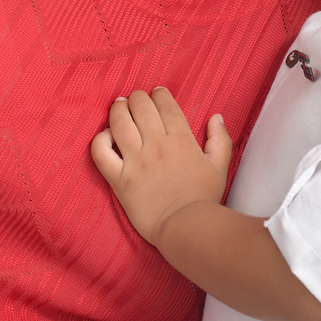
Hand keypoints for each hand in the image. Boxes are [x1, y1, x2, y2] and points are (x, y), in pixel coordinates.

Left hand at [91, 88, 232, 245]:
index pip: (165, 105)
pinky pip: (101, 153)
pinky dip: (100, 139)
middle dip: (137, 97)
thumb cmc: (204, 198)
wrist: (186, 227)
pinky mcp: (119, 179)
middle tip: (135, 99)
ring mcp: (135, 161)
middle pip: (140, 107)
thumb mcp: (220, 167)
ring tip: (118, 106)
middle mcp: (156, 145)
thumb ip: (220, 139)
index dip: (159, 94)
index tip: (156, 93)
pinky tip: (106, 136)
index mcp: (181, 139)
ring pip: (119, 122)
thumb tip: (216, 116)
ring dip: (117, 109)